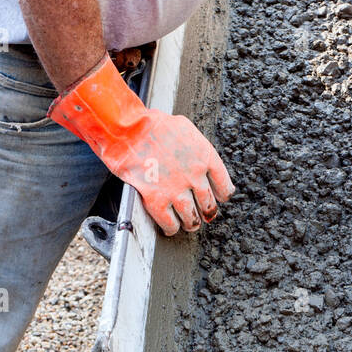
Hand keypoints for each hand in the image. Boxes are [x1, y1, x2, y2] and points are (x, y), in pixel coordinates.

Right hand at [49, 56, 234, 234]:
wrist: (128, 129)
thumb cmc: (151, 124)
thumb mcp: (184, 128)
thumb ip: (195, 146)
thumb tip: (198, 157)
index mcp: (205, 157)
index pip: (224, 187)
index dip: (220, 195)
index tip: (217, 198)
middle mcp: (195, 176)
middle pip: (208, 206)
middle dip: (206, 212)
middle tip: (203, 214)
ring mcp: (176, 190)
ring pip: (192, 219)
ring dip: (191, 223)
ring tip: (188, 223)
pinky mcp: (157, 201)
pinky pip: (170, 224)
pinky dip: (171, 228)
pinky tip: (170, 227)